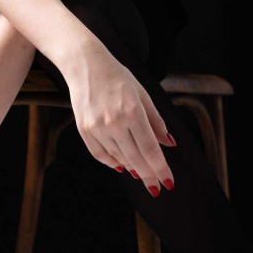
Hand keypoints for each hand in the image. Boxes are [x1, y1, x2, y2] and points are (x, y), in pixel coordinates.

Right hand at [65, 42, 175, 192]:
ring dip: (132, 169)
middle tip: (156, 188)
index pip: (150, 149)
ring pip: (119, 158)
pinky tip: (122, 166)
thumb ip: (157, 121)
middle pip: (136, 158)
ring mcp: (97, 127)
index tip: (168, 182)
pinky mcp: (84, 129)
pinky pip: (100, 155)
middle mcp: (114, 122)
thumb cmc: (117, 77)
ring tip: (142, 174)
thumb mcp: (143, 94)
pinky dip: (112, 163)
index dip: (160, 168)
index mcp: (133, 111)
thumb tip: (169, 143)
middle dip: (148, 176)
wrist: (86, 65)